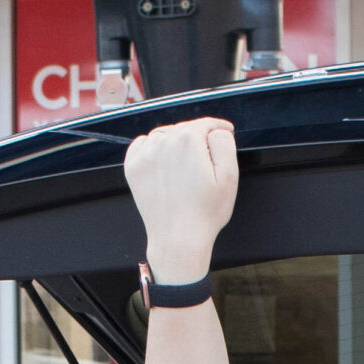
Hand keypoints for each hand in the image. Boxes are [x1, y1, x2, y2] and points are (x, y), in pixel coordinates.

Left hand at [124, 118, 238, 283]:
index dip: (218, 128)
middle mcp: (163, 141)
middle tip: (207, 157)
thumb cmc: (205, 213)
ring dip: (175, 142)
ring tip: (186, 163)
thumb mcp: (229, 177)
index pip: (206, 123)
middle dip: (198, 138)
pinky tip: (164, 162)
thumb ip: (224, 143)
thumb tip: (217, 129)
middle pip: (184, 128)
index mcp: (188, 140)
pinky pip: (143, 144)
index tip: (224, 132)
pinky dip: (153, 147)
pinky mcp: (133, 167)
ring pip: (164, 135)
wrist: (178, 239)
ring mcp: (145, 154)